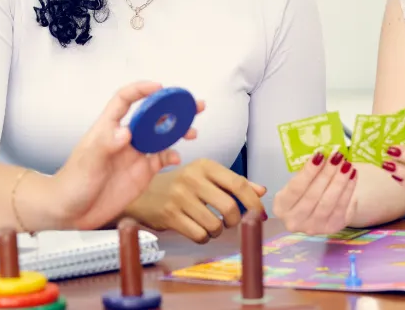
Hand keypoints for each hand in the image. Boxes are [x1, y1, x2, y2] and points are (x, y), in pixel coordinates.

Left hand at [32, 81, 200, 230]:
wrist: (70, 212)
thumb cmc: (72, 183)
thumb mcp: (87, 164)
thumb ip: (105, 146)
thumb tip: (126, 132)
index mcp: (108, 128)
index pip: (125, 100)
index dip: (141, 90)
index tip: (159, 88)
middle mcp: (124, 138)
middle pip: (151, 115)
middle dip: (172, 108)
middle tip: (194, 105)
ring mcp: (134, 155)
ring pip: (161, 136)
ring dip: (178, 131)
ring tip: (193, 131)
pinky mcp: (142, 173)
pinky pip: (161, 159)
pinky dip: (172, 156)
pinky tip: (177, 158)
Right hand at [124, 158, 266, 242]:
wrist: (142, 193)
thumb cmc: (179, 185)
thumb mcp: (205, 176)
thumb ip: (233, 182)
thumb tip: (261, 191)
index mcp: (204, 166)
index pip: (238, 183)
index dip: (253, 201)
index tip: (260, 213)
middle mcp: (192, 179)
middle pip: (229, 207)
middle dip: (235, 221)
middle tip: (231, 222)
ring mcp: (179, 198)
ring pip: (215, 224)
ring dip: (218, 231)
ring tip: (211, 226)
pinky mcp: (170, 216)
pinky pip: (199, 235)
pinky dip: (204, 237)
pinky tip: (199, 231)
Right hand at [270, 149, 357, 235]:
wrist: (318, 210)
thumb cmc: (306, 191)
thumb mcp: (299, 183)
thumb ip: (307, 172)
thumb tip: (323, 155)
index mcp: (281, 207)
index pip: (295, 188)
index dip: (308, 172)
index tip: (320, 155)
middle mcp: (294, 221)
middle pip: (313, 196)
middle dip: (327, 174)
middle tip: (337, 156)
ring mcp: (313, 227)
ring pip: (329, 203)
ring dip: (340, 181)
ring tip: (347, 165)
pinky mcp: (331, 228)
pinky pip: (341, 208)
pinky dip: (348, 191)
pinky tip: (352, 176)